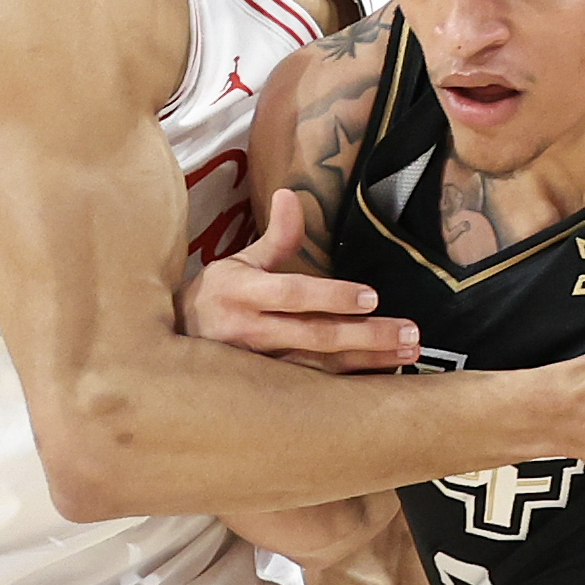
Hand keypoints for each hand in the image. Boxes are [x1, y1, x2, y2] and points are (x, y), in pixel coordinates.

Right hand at [178, 189, 422, 371]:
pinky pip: (316, 390)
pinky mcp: (269, 391)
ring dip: (368, 362)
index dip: (332, 297)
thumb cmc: (218, 296)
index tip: (372, 297)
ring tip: (408, 354)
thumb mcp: (239, 262)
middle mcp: (250, 332)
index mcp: (243, 292)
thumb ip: (276, 236)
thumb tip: (290, 193)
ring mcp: (259, 368)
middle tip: (410, 334)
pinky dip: (351, 386)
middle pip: (315, 336)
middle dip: (367, 337)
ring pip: (321, 369)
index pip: (293, 294)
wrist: (174, 344)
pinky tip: (383, 378)